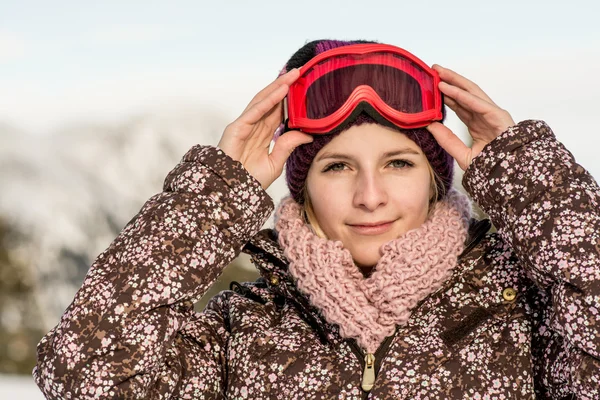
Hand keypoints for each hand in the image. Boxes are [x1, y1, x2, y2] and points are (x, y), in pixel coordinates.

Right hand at [218, 69, 312, 188]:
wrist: (233, 193)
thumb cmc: (250, 181)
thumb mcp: (276, 163)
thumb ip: (288, 146)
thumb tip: (308, 134)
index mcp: (263, 134)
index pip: (278, 111)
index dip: (290, 99)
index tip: (304, 87)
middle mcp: (253, 126)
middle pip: (271, 101)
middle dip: (285, 86)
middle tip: (301, 72)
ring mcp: (244, 125)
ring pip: (263, 101)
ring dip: (279, 86)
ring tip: (294, 75)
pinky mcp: (237, 128)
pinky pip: (256, 111)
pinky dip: (269, 100)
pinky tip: (282, 90)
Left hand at [426, 65, 515, 170]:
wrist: (510, 176)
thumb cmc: (492, 168)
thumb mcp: (463, 155)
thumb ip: (447, 141)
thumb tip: (431, 127)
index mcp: (478, 124)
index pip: (459, 105)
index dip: (445, 95)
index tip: (430, 87)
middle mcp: (484, 116)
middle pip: (464, 93)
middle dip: (449, 81)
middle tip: (432, 70)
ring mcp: (492, 114)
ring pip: (470, 91)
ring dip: (454, 80)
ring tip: (438, 71)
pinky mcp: (498, 115)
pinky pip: (476, 102)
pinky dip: (461, 94)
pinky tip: (448, 88)